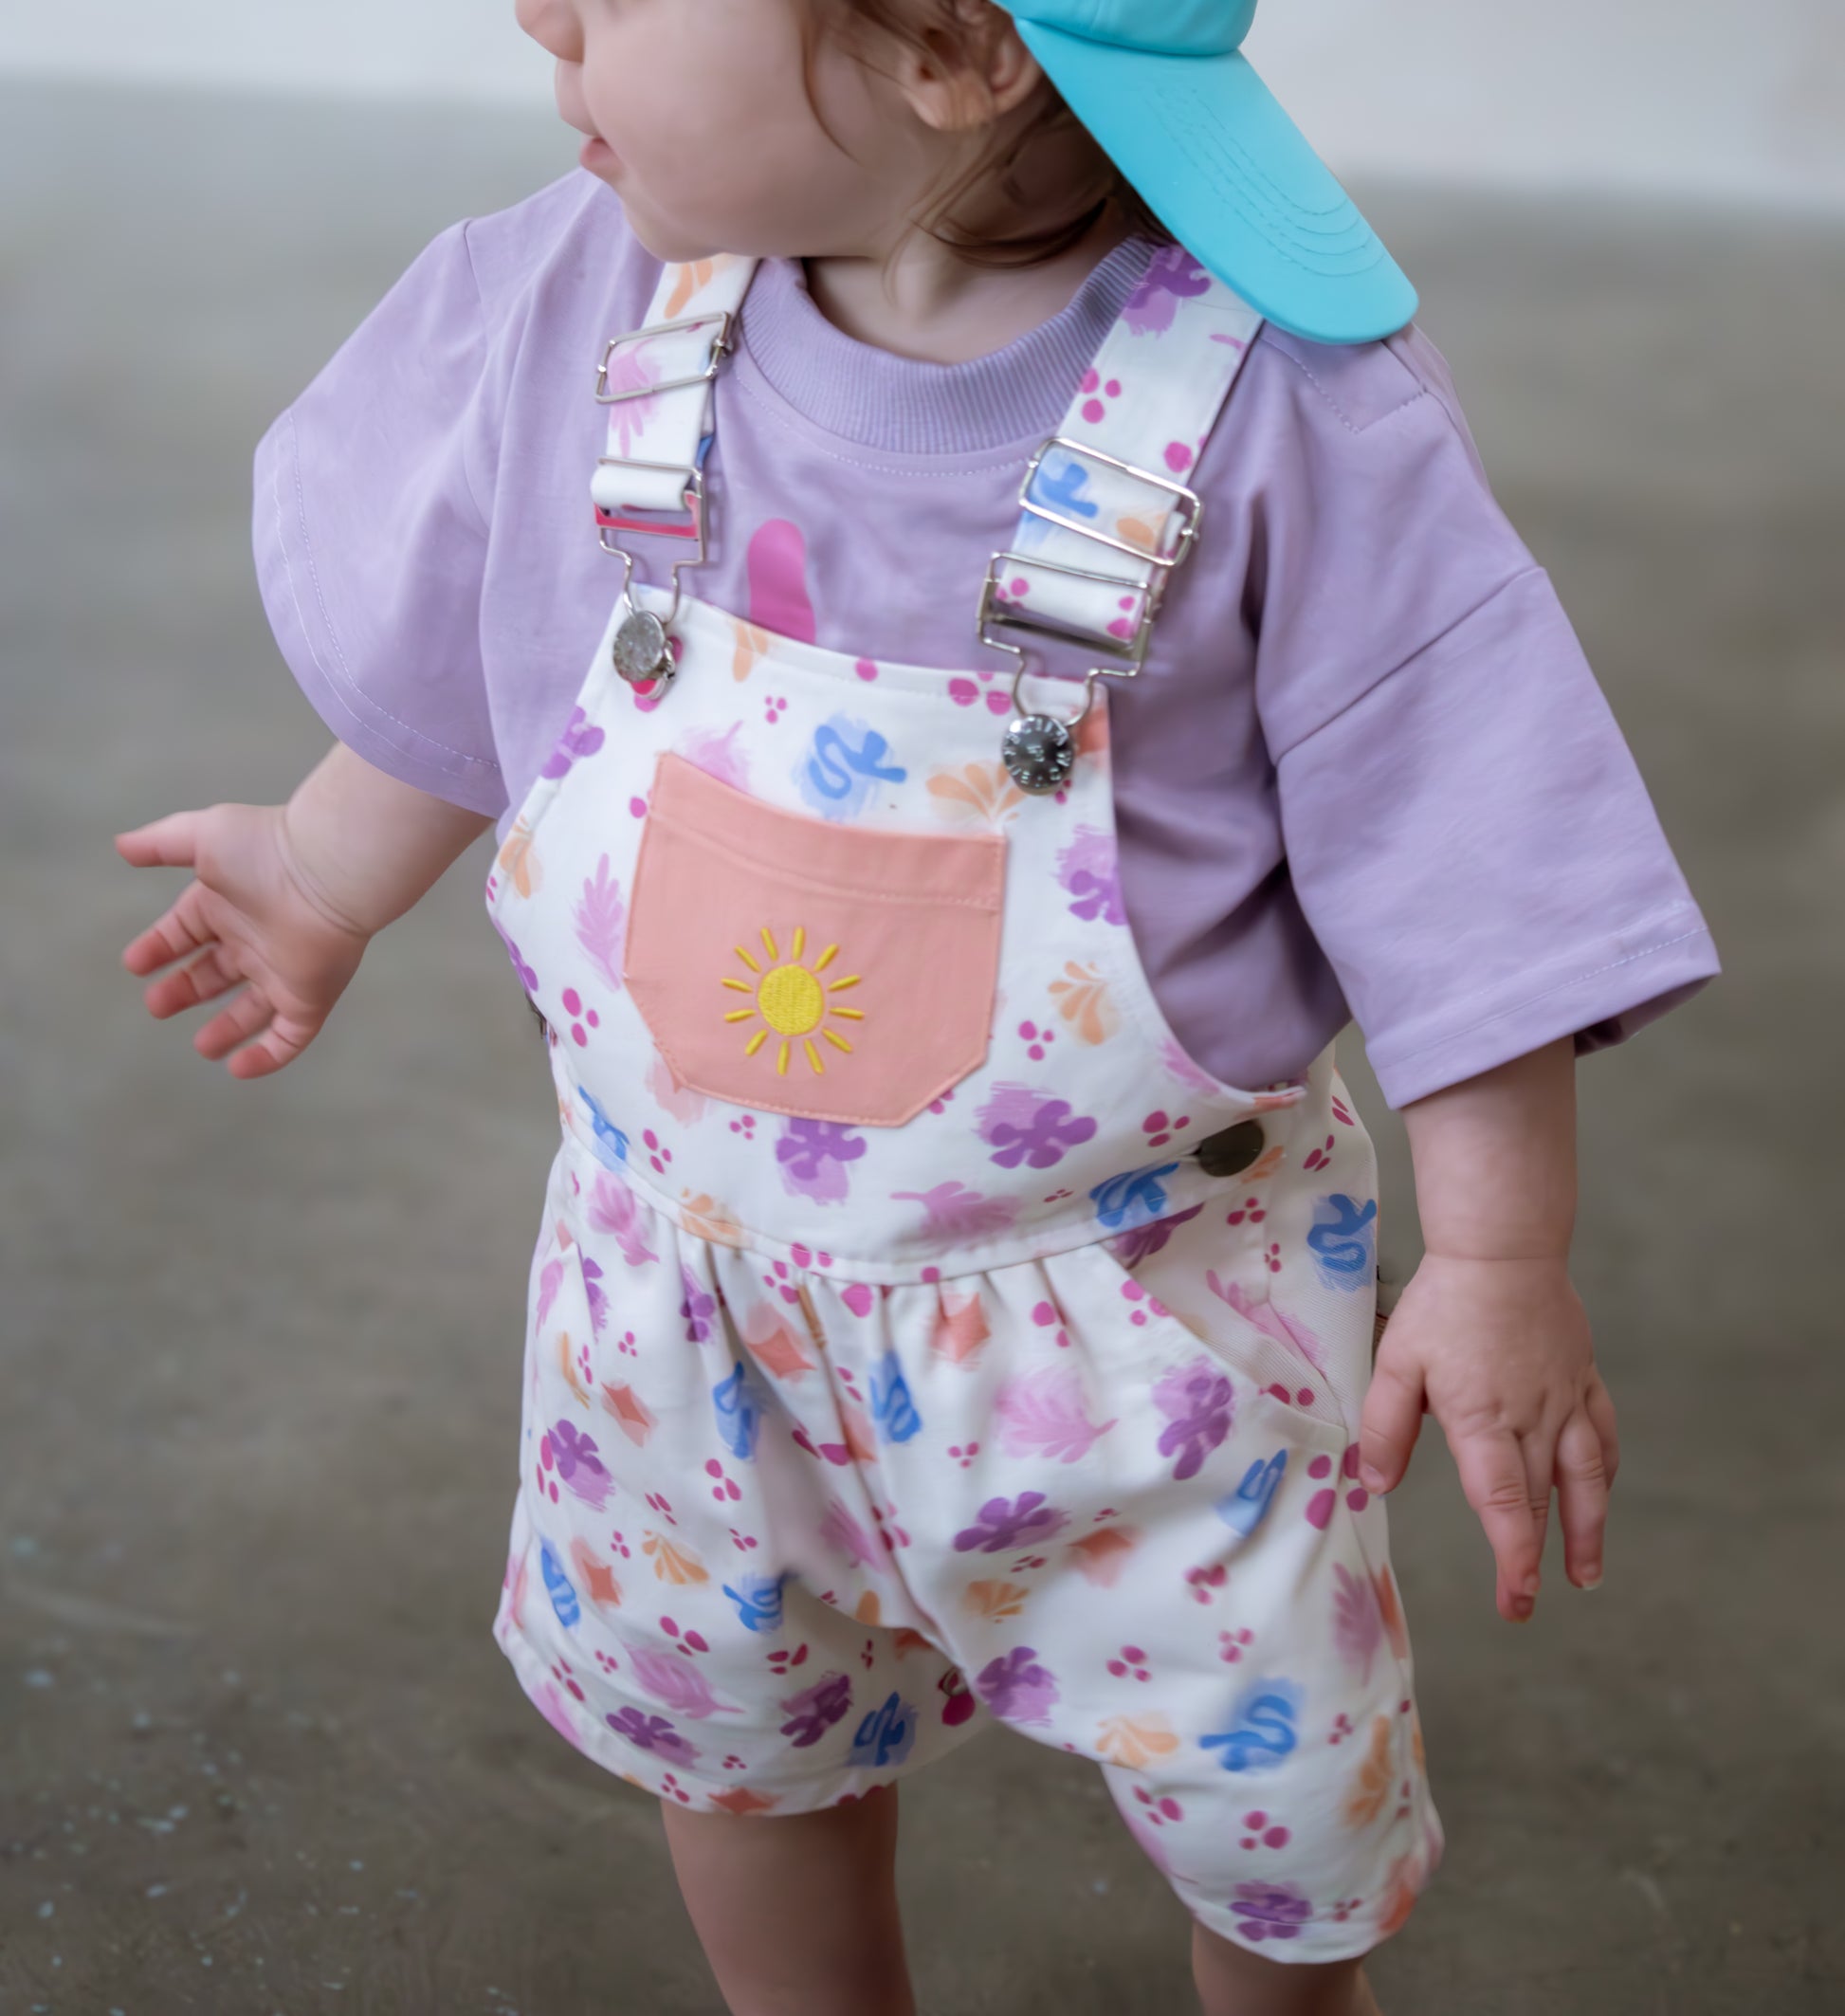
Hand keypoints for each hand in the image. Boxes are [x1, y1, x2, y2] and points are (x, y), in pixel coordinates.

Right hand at [116, 802, 371, 1077]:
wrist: (328, 872)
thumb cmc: (266, 851)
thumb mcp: (201, 837)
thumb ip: (161, 844)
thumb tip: (121, 846)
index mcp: (228, 905)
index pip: (186, 933)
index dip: (159, 949)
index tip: (134, 964)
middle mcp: (257, 940)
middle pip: (215, 974)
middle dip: (184, 990)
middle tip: (157, 1005)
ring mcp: (285, 972)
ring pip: (254, 1010)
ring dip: (227, 1030)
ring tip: (203, 1048)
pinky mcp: (310, 998)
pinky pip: (290, 1036)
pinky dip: (267, 1055)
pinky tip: (238, 1068)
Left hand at [1358, 1252, 1617, 1621]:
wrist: (1504, 1249)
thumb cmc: (1444, 1304)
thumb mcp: (1397, 1362)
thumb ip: (1385, 1427)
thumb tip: (1374, 1484)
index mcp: (1483, 1421)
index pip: (1504, 1504)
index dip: (1513, 1556)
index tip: (1516, 1598)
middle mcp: (1533, 1420)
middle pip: (1541, 1503)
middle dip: (1535, 1560)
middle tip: (1525, 1605)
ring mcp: (1564, 1401)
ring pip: (1585, 1479)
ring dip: (1587, 1530)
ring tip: (1586, 1575)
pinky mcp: (1582, 1379)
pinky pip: (1601, 1435)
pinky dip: (1602, 1471)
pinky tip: (1599, 1491)